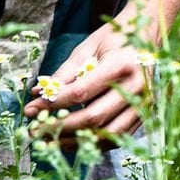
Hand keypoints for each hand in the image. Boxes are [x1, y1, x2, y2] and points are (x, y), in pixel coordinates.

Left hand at [22, 22, 152, 142]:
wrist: (147, 37)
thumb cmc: (114, 40)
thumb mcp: (86, 49)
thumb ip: (63, 75)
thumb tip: (37, 98)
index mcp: (121, 65)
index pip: (81, 92)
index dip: (54, 104)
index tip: (32, 110)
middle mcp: (137, 87)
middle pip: (94, 117)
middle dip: (60, 127)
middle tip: (35, 131)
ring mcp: (144, 103)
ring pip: (107, 133)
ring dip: (76, 141)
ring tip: (51, 141)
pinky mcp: (145, 114)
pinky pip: (118, 136)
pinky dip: (95, 143)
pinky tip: (74, 141)